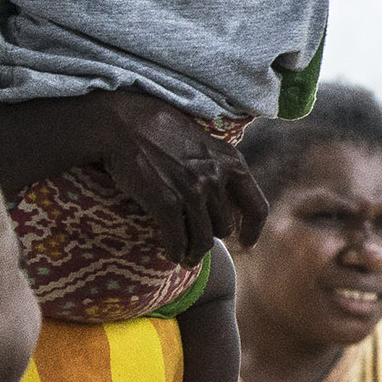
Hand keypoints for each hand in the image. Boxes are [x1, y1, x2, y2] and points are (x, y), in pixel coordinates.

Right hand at [90, 92, 268, 261]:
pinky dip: (176, 252)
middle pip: (225, 227)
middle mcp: (216, 178)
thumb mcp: (204, 143)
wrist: (124, 123)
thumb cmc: (160, 130)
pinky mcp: (167, 203)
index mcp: (232, 162)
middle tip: (198, 241)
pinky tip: (172, 254)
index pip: (256, 207)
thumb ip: (219, 167)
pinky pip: (178, 240)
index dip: (253, 230)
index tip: (247, 243)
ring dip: (194, 252)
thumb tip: (226, 196)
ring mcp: (193, 192)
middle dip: (212, 235)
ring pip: (204, 239)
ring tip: (187, 257)